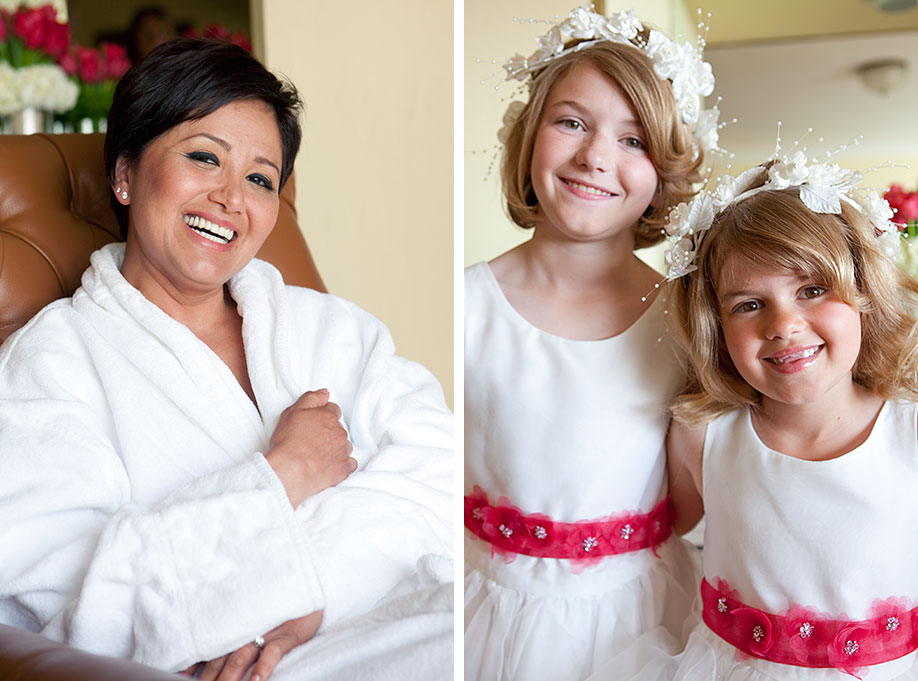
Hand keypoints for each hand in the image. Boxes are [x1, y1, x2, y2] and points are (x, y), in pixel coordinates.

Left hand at [182, 610, 322, 680]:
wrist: (313, 581)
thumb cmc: (283, 602)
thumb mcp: (256, 612)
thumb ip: (234, 627)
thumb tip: (205, 653)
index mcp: (234, 624)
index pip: (205, 649)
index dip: (190, 666)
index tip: (178, 678)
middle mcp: (245, 627)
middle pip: (218, 659)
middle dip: (206, 680)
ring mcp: (267, 630)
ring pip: (239, 657)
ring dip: (228, 678)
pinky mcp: (289, 632)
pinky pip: (273, 651)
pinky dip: (263, 666)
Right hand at [266, 389, 356, 507]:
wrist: (289, 471)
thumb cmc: (287, 443)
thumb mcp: (292, 412)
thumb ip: (311, 399)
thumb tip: (325, 393)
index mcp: (328, 417)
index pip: (333, 410)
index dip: (322, 416)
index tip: (314, 424)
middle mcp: (339, 433)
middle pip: (338, 428)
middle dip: (328, 433)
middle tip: (312, 441)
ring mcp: (342, 451)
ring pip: (344, 446)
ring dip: (336, 448)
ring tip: (319, 455)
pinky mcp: (343, 469)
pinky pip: (350, 464)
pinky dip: (342, 464)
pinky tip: (330, 466)